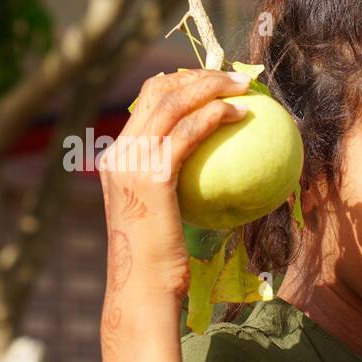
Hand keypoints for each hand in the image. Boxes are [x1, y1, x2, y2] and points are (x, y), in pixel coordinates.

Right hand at [99, 68, 251, 298]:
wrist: (143, 288)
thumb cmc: (160, 262)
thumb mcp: (161, 215)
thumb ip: (174, 186)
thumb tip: (212, 169)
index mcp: (116, 157)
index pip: (145, 101)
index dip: (180, 81)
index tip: (213, 83)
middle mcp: (119, 153)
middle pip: (158, 90)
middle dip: (198, 74)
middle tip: (233, 78)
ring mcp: (132, 162)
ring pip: (173, 102)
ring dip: (212, 85)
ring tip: (244, 86)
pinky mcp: (152, 175)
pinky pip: (190, 131)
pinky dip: (216, 115)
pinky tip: (243, 115)